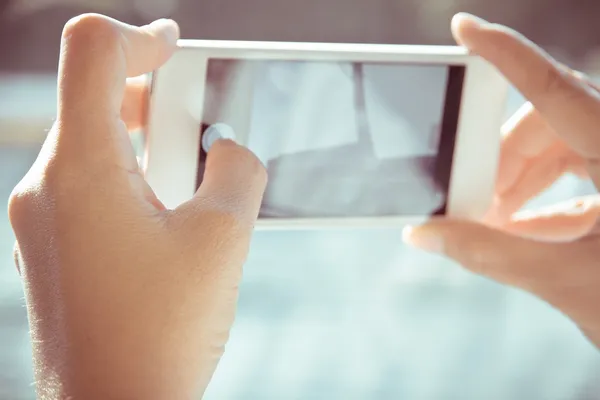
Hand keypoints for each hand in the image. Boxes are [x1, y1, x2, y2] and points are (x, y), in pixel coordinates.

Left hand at [8, 14, 266, 398]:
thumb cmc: (160, 335)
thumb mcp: (225, 237)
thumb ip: (237, 169)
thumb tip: (229, 149)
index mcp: (81, 168)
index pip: (92, 52)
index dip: (139, 36)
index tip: (174, 48)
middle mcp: (46, 186)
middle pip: (95, 97)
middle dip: (157, 101)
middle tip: (202, 129)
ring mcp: (43, 218)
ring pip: (95, 142)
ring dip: (148, 143)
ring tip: (192, 181)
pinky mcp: (54, 245)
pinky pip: (90, 184)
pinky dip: (132, 177)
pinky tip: (169, 215)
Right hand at [404, 13, 599, 346]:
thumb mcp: (570, 281)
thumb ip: (491, 254)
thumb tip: (424, 233)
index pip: (557, 89)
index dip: (506, 54)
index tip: (464, 27)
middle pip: (550, 123)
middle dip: (501, 159)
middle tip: (470, 200)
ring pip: (562, 149)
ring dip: (519, 185)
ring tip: (491, 223)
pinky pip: (579, 178)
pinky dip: (542, 204)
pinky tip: (519, 234)